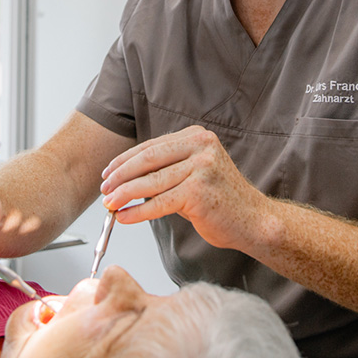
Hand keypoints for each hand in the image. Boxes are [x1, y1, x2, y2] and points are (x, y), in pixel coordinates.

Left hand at [99, 126, 267, 250]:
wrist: (253, 221)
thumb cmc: (222, 200)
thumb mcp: (195, 173)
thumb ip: (167, 169)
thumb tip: (126, 180)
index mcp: (197, 137)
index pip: (151, 147)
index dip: (124, 161)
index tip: (108, 173)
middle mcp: (200, 146)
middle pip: (147, 160)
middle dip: (120, 176)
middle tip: (104, 189)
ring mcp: (201, 167)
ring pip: (150, 182)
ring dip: (124, 194)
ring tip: (109, 204)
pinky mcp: (199, 191)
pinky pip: (159, 202)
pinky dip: (138, 211)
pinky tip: (124, 217)